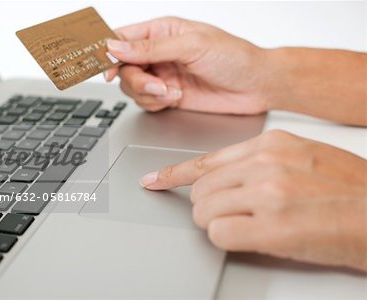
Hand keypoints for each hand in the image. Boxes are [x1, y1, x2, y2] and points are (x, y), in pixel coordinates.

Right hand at [105, 17, 269, 112]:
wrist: (256, 86)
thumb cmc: (234, 57)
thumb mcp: (192, 45)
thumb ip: (151, 47)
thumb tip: (115, 46)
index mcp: (162, 31)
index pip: (123, 38)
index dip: (109, 51)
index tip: (105, 66)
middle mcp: (159, 53)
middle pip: (124, 68)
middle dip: (136, 80)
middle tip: (156, 85)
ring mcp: (162, 76)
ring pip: (133, 88)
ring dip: (149, 94)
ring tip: (171, 92)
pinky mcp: (168, 96)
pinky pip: (146, 102)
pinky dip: (156, 104)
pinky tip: (175, 98)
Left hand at [140, 130, 366, 270]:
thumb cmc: (347, 187)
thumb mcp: (301, 156)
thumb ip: (258, 162)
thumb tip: (225, 177)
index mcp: (270, 144)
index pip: (206, 161)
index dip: (175, 174)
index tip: (155, 180)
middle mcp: (265, 164)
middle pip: (200, 190)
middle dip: (208, 207)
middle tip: (231, 215)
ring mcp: (268, 194)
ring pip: (204, 212)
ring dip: (217, 224)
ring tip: (248, 226)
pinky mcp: (273, 227)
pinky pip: (219, 234)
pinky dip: (227, 239)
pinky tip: (252, 237)